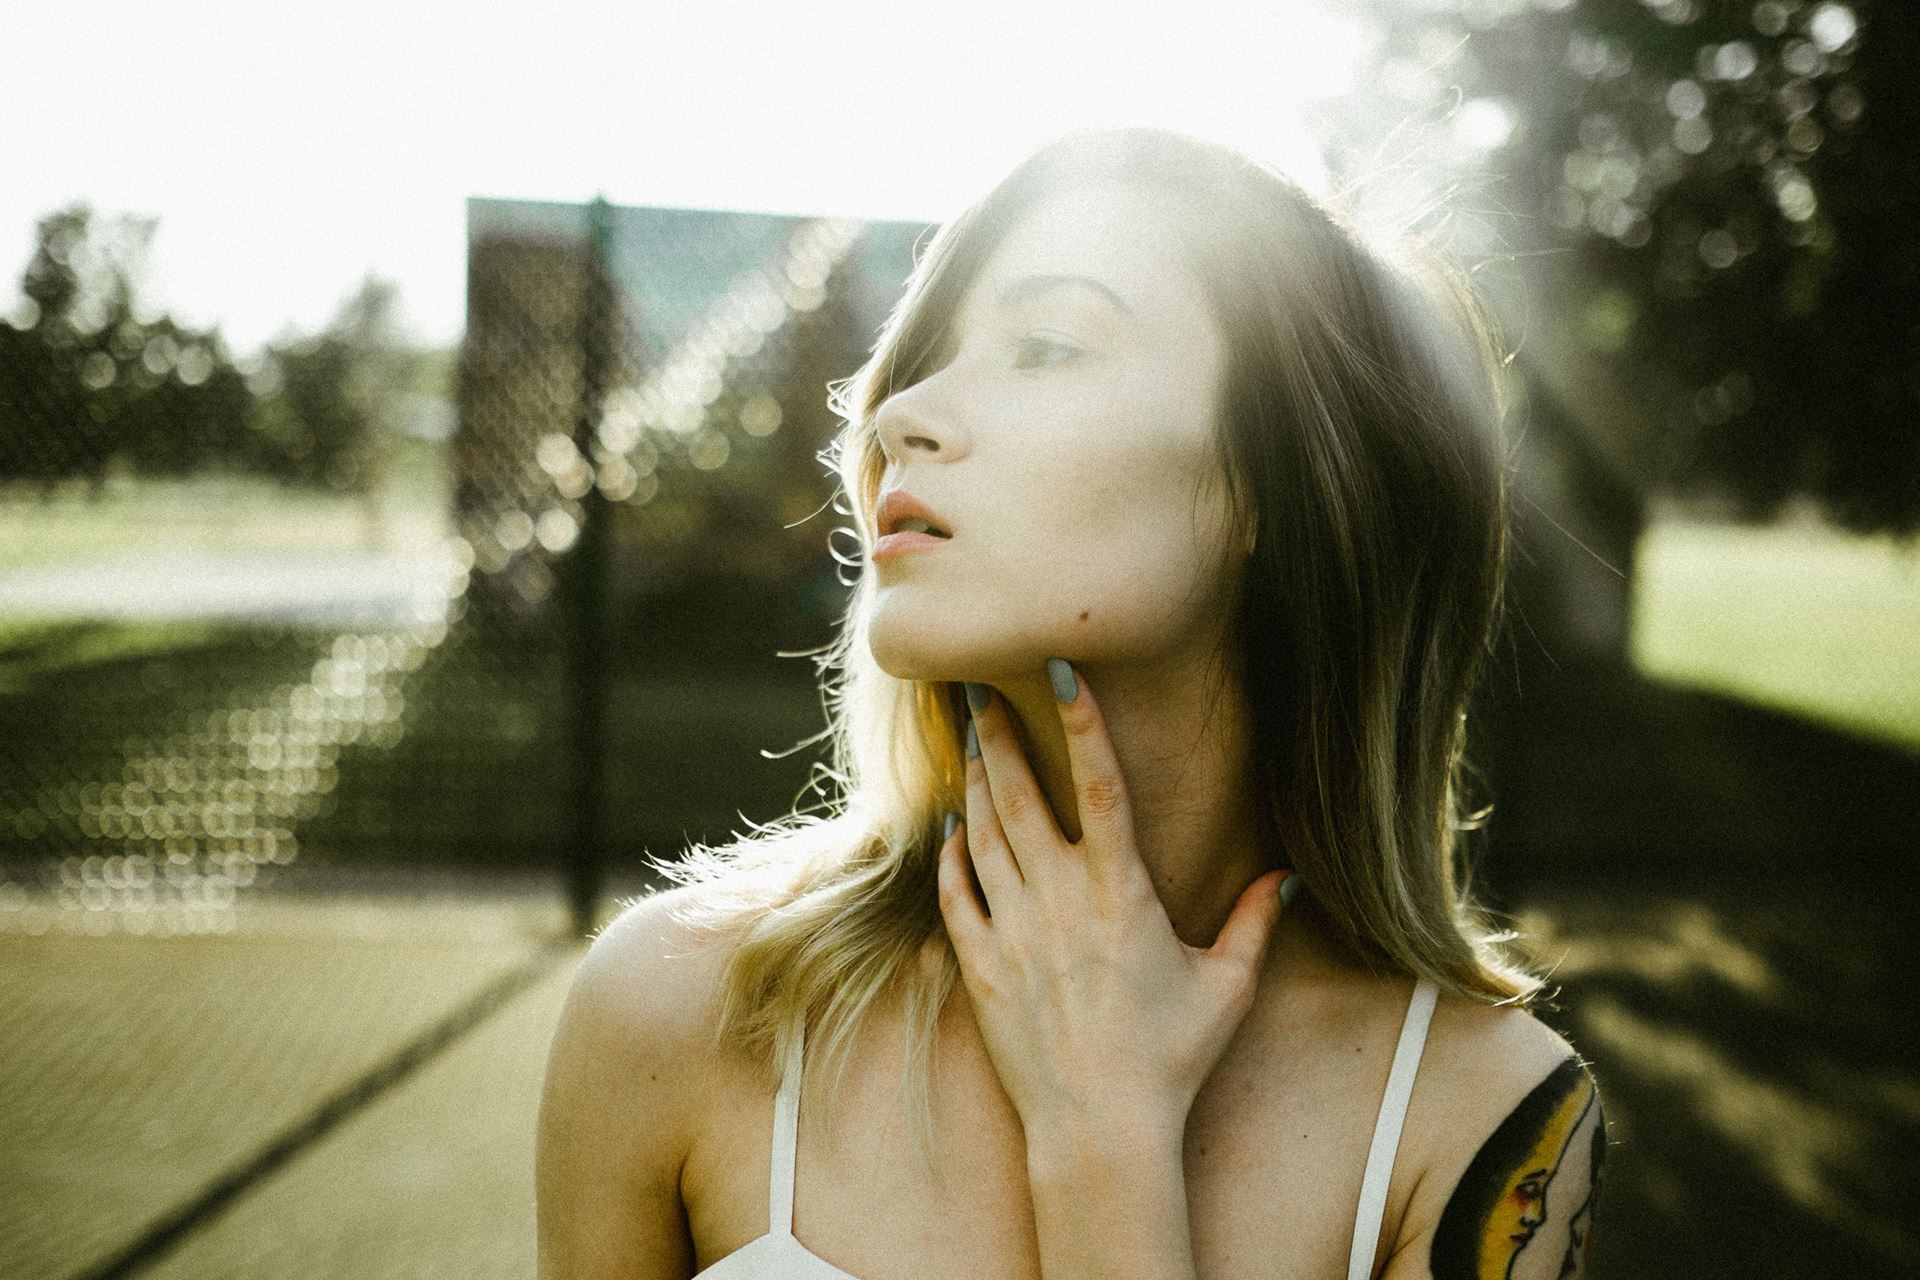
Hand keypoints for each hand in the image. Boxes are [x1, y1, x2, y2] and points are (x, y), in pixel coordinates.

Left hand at [936, 660, 1299, 1146]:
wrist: (1101, 1130)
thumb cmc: (1171, 1059)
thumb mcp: (1226, 987)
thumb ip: (1256, 922)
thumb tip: (1291, 878)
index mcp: (1122, 891)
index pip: (1100, 785)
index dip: (1082, 723)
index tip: (1061, 671)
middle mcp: (1061, 899)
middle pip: (1020, 795)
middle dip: (999, 735)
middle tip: (979, 689)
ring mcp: (1013, 931)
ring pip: (983, 835)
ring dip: (974, 782)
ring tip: (968, 739)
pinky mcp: (980, 967)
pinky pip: (956, 894)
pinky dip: (951, 856)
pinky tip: (952, 829)